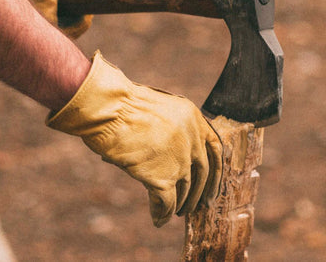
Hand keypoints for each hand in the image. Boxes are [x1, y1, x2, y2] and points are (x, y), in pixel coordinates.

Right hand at [47, 52, 221, 226]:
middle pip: (202, 172)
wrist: (109, 111)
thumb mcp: (158, 110)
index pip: (214, 148)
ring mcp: (180, 160)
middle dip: (199, 192)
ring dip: (180, 204)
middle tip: (194, 206)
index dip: (215, 170)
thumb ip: (171, 129)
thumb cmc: (123, 106)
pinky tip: (157, 220)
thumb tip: (171, 153)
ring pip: (185, 190)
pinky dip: (162, 214)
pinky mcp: (164, 178)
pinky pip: (167, 203)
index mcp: (194, 117)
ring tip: (174, 213)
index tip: (212, 185)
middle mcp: (192, 138)